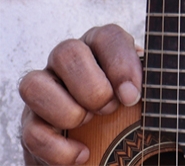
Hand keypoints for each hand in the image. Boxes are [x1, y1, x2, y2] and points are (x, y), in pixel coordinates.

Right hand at [18, 24, 141, 164]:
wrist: (100, 144)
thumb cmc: (127, 110)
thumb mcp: (140, 93)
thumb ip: (148, 83)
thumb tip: (141, 91)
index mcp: (99, 47)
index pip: (107, 36)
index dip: (121, 65)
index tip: (131, 96)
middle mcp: (67, 62)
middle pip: (66, 52)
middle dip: (93, 88)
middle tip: (109, 109)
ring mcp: (44, 90)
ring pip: (33, 84)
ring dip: (68, 111)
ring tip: (88, 124)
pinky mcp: (30, 123)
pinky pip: (32, 132)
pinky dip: (61, 149)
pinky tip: (83, 153)